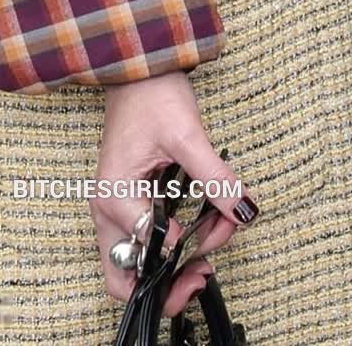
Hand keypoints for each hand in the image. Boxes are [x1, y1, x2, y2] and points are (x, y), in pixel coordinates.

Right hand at [91, 71, 258, 316]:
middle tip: (203, 274)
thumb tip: (244, 210)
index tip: (220, 239)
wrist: (138, 66)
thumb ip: (216, 177)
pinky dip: (168, 245)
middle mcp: (107, 211)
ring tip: (212, 238)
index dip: (189, 254)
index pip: (151, 250)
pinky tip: (199, 229)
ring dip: (170, 265)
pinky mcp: (125, 201)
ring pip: (133, 263)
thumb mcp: (189, 136)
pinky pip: (141, 240)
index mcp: (116, 197)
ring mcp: (113, 208)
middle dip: (166, 285)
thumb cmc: (153, 94)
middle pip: (125, 277)